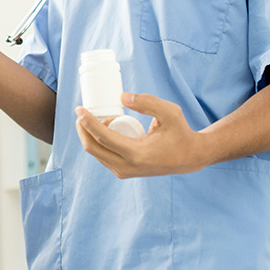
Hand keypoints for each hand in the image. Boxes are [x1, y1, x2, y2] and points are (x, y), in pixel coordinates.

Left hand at [74, 92, 211, 177]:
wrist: (189, 157)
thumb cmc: (180, 132)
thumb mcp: (170, 112)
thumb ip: (147, 102)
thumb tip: (121, 97)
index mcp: (137, 154)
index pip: (102, 138)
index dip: (87, 122)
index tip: (79, 108)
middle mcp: (127, 167)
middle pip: (93, 148)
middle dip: (83, 128)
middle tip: (84, 111)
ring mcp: (124, 172)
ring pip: (96, 153)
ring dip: (90, 134)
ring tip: (101, 117)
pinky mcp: (124, 172)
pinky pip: (103, 156)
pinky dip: (98, 141)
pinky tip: (105, 127)